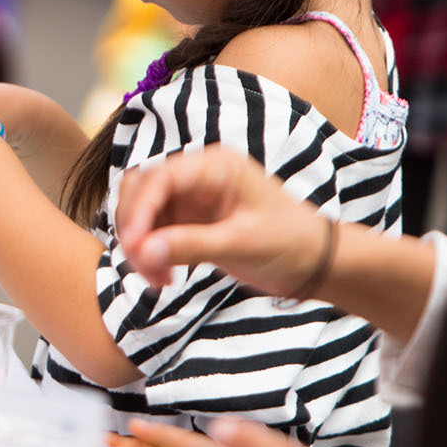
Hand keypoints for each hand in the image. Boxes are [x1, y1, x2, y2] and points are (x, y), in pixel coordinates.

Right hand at [114, 146, 329, 294]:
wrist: (313, 262)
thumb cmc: (289, 243)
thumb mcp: (242, 244)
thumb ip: (191, 245)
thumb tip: (143, 250)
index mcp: (215, 167)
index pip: (160, 178)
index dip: (139, 210)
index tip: (133, 245)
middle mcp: (198, 177)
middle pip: (140, 190)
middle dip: (134, 229)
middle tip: (142, 266)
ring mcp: (190, 199)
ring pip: (141, 214)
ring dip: (139, 246)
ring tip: (157, 279)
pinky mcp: (187, 222)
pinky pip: (152, 234)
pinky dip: (150, 255)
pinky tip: (164, 278)